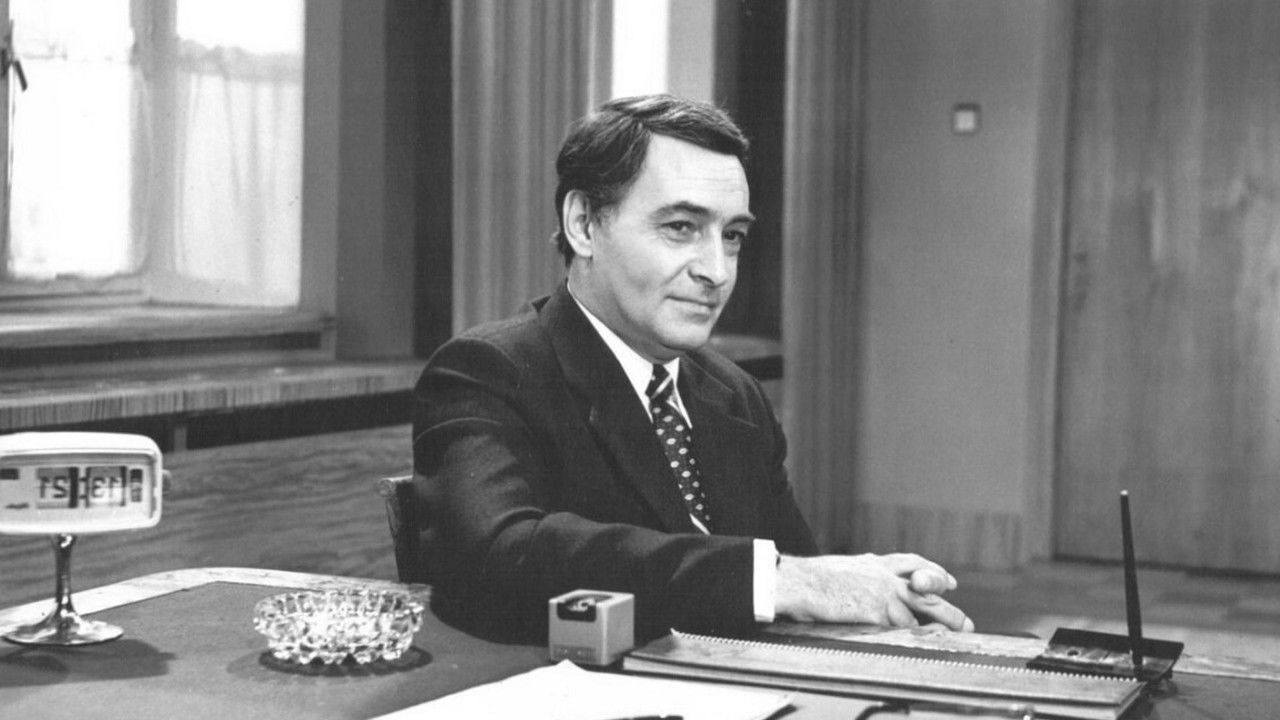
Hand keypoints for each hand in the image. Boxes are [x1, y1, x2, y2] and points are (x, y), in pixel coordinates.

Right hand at [774, 552, 973, 631]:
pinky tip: (926, 644)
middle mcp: (884, 574)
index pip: (911, 561)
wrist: (799, 582)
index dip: (931, 570)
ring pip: (924, 606)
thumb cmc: (810, 580)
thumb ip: (859, 576)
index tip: (948, 580)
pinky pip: (904, 627)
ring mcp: (883, 592)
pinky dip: (916, 635)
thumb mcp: (842, 570)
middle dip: (946, 602)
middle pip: (927, 584)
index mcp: (873, 562)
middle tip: (964, 619)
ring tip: (962, 631)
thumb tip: (860, 588)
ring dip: (945, 621)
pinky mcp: (878, 611)